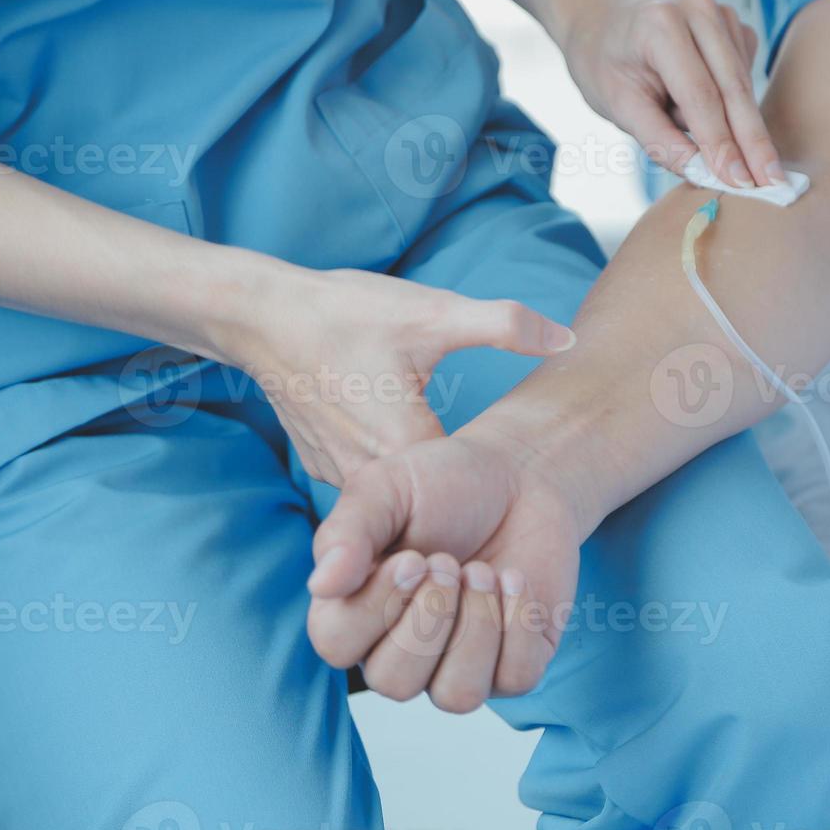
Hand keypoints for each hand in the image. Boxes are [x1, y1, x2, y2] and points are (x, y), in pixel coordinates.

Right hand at [205, 262, 575, 486]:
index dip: (493, 508)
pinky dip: (384, 489)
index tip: (517, 508)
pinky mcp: (318, 466)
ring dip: (417, 508)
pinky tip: (408, 478)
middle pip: (423, 515)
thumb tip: (568, 337)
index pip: (460, 506)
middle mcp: (365, 474)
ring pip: (390, 509)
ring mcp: (335, 475)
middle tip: (495, 516)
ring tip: (457, 504)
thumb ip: (505, 325)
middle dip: (456, 517)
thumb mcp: (432, 311)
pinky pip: (363, 490)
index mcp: (402, 445)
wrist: (261, 315)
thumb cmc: (345, 312)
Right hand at [303, 426, 581, 711]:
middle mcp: (399, 648)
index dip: (375, 607)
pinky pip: (514, 679)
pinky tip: (515, 580)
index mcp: (354, 608)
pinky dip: (519, 624)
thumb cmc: (443, 482)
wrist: (519, 474)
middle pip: (394, 682)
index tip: (411, 556)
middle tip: (450, 560)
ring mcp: (457, 663)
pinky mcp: (511, 663)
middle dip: (431, 615)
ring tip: (483, 571)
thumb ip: (348, 531)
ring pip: (457, 696)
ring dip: (477, 627)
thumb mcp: (385, 487)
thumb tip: (321, 585)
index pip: (336, 645)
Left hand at [557, 0, 780, 188]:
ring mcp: (721, 14)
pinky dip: (731, 104)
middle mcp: (698, 10)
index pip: (700, 96)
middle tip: (774, 184)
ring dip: (737, 126)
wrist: (603, 19)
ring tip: (702, 137)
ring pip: (743, 87)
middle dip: (754, 142)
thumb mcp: (618, 107)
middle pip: (734, 89)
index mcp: (662, 26)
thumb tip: (705, 173)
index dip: (722, 143)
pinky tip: (705, 106)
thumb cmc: (605, 64)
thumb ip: (661, 142)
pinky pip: (744, 77)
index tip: (741, 183)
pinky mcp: (735, 26)